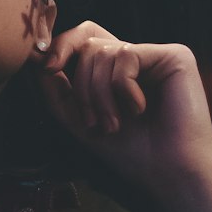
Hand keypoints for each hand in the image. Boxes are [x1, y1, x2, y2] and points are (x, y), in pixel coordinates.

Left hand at [37, 23, 211, 211]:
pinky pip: (126, 55)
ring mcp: (157, 54)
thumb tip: (36, 56)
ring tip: (114, 124)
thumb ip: (56, 87)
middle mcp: (139, 56)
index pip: (84, 38)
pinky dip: (123, 88)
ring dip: (99, 94)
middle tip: (93, 122)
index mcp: (118, 69)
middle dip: (82, 86)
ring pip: (103, 51)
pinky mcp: (175, 55)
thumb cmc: (130, 152)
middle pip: (89, 43)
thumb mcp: (79, 118)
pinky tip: (140, 109)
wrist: (168, 173)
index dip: (61, 45)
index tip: (45, 66)